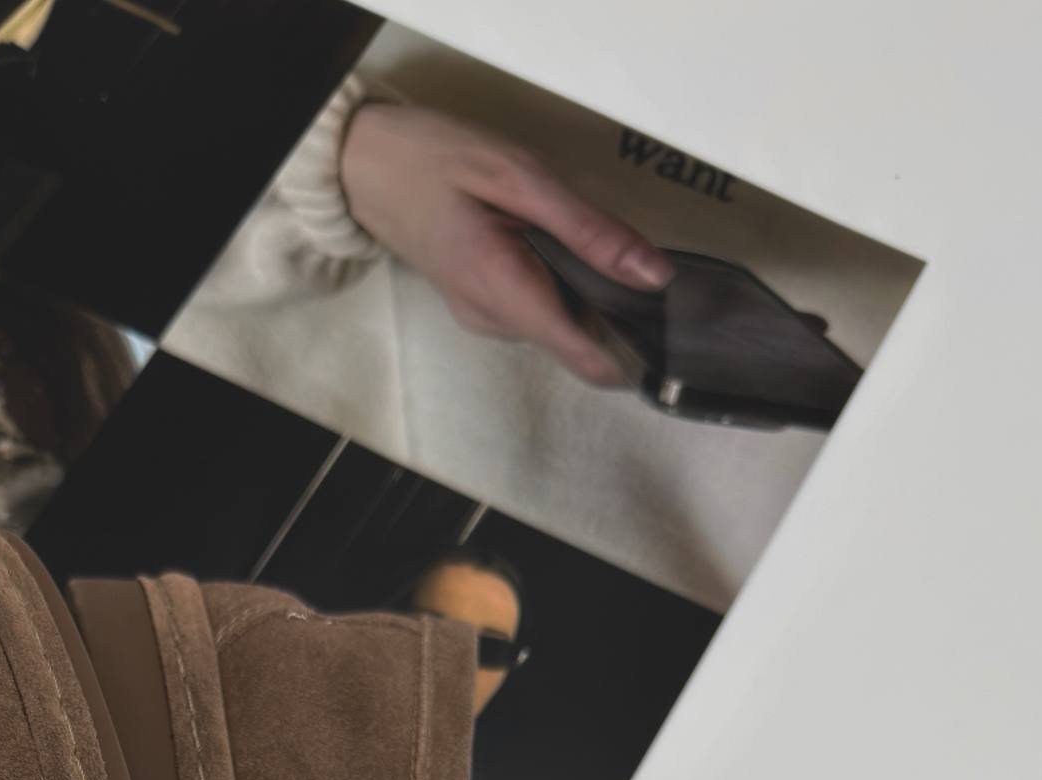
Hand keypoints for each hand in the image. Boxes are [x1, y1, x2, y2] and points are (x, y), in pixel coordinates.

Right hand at [340, 101, 670, 385]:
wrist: (366, 167)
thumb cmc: (437, 159)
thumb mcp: (521, 177)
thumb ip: (589, 229)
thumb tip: (653, 275)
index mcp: (504, 293)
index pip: (587, 358)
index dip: (636, 355)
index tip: (675, 335)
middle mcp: (495, 321)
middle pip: (580, 342)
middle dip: (619, 314)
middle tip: (644, 262)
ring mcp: (486, 318)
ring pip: (561, 325)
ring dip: (590, 294)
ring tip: (599, 243)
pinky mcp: (483, 306)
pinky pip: (540, 308)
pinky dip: (565, 285)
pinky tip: (561, 246)